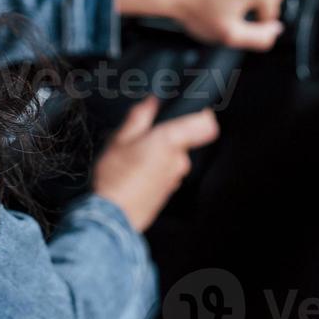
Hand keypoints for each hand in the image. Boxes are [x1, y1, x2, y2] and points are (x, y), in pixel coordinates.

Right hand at [91, 96, 218, 232]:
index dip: (201, 114)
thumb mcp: (119, 139)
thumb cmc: (114, 178)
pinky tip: (135, 174)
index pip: (206, 124)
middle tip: (140, 139)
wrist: (112, 217)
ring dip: (158, 154)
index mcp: (169, 141)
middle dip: (165, 136)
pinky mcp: (169, 192)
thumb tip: (152, 101)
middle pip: (183, 139)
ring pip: (173, 156)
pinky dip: (155, 170)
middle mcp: (178, 160)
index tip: (190, 111)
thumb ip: (139, 117)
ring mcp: (176, 177)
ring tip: (133, 160)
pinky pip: (167, 172)